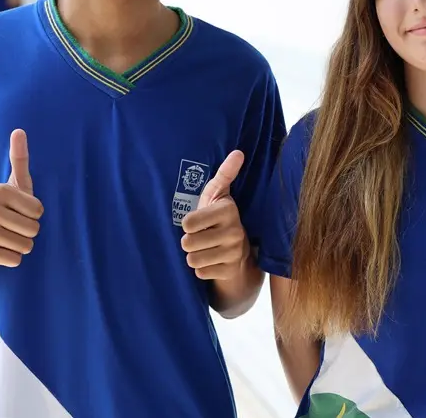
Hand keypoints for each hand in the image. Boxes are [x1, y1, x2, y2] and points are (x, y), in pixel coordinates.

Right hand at [0, 129, 43, 266]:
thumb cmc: (6, 210)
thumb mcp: (15, 185)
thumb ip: (19, 159)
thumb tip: (19, 130)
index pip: (38, 210)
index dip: (35, 214)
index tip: (21, 211)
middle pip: (34, 228)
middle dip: (30, 232)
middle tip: (15, 227)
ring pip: (26, 245)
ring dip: (22, 246)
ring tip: (9, 239)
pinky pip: (16, 259)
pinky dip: (14, 259)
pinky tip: (2, 251)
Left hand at [181, 151, 247, 279]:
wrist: (238, 255)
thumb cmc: (219, 220)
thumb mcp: (218, 196)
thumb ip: (225, 174)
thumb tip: (238, 152)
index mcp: (228, 210)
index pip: (189, 222)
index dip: (187, 224)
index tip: (195, 223)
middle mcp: (234, 231)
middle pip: (188, 243)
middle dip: (189, 242)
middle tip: (200, 238)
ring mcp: (234, 253)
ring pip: (193, 259)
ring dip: (194, 256)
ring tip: (205, 250)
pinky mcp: (230, 271)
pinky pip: (201, 273)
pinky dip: (202, 270)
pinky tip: (211, 262)